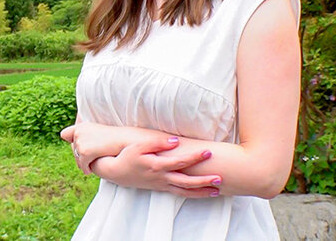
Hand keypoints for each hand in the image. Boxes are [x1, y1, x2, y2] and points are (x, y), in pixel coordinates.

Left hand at [61, 122, 134, 173]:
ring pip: (77, 159)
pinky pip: (82, 165)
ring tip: (88, 167)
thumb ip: (87, 136)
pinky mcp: (84, 152)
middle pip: (73, 150)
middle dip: (79, 156)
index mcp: (81, 126)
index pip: (65, 134)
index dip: (71, 141)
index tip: (78, 147)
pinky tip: (89, 172)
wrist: (124, 139)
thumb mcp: (98, 132)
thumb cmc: (114, 137)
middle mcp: (78, 132)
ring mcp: (80, 142)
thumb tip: (79, 148)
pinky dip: (86, 169)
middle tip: (87, 161)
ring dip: (82, 164)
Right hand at [91, 136, 221, 197]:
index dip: (194, 157)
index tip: (208, 152)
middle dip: (203, 181)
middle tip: (219, 178)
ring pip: (185, 192)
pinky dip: (193, 194)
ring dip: (201, 192)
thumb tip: (176, 140)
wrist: (116, 172)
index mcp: (157, 166)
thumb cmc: (128, 156)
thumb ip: (157, 143)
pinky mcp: (161, 188)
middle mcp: (161, 178)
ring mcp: (162, 185)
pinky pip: (180, 194)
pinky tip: (202, 193)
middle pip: (186, 182)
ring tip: (217, 190)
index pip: (180, 162)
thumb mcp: (138, 146)